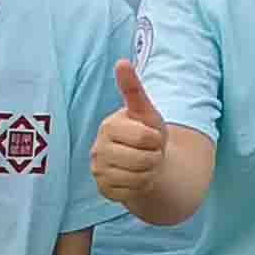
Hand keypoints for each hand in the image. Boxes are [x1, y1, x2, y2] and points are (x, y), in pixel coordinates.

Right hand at [91, 60, 170, 207]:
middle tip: (149, 151)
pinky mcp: (103, 189)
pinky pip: (132, 192)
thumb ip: (133, 89)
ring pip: (139, 177)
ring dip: (149, 171)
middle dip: (155, 156)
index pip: (146, 138)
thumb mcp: (145, 111)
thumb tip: (122, 62)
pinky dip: (141, 186)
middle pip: (144, 159)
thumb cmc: (145, 131)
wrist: (143, 159)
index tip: (151, 136)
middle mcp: (98, 149)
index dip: (157, 138)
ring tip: (144, 163)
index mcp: (108, 126)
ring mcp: (98, 171)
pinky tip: (136, 176)